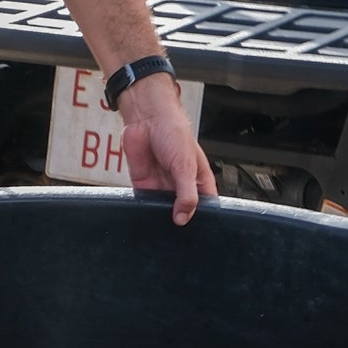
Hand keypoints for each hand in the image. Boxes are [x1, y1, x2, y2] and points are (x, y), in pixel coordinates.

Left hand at [118, 72, 216, 225]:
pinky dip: (145, 209)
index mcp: (198, 179)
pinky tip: (147, 212)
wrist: (147, 118)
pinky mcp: (144, 184)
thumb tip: (183, 217)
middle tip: (178, 229)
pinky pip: (144, 202)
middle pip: (183, 210)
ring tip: (163, 223)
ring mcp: (162, 185)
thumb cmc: (174, 131)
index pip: (204, 205)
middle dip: (180, 219)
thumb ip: (186, 194)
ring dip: (161, 216)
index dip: (201, 216)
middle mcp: (180, 184)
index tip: (197, 228)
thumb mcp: (186, 166)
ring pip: (163, 210)